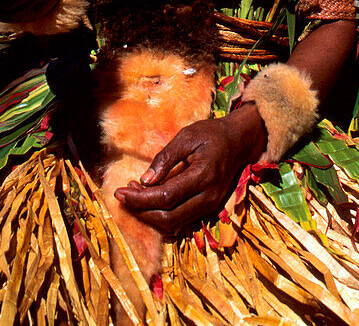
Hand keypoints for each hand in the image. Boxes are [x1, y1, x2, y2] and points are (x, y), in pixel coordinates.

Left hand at [113, 103, 266, 234]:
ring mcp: (209, 206)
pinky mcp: (207, 209)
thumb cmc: (211, 134)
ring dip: (149, 214)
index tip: (119, 191)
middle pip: (168, 217)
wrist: (239, 141)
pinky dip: (162, 214)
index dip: (140, 198)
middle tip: (123, 194)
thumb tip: (145, 179)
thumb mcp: (187, 136)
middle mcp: (208, 197)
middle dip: (141, 210)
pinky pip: (181, 220)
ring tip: (133, 194)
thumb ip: (166, 158)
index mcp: (203, 176)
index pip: (166, 197)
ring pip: (174, 224)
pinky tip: (149, 198)